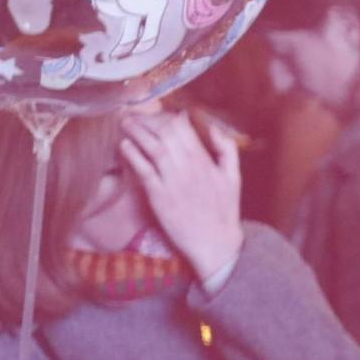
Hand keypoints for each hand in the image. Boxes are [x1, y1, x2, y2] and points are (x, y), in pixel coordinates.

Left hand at [118, 111, 244, 288]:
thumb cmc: (224, 211)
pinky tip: (125, 146)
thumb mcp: (234, 177)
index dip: (166, 115)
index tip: (158, 116)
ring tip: (125, 124)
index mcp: (204, 160)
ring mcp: (172, 181)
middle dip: (147, 119)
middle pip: (164, 131)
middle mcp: (187, 166)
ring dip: (136, 131)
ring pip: (152, 146)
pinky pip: (143, 169)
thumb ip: (227, 149)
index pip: (182, 126)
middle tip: (135, 117)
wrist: (215, 244)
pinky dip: (132, 154)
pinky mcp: (159, 197)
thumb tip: (213, 128)